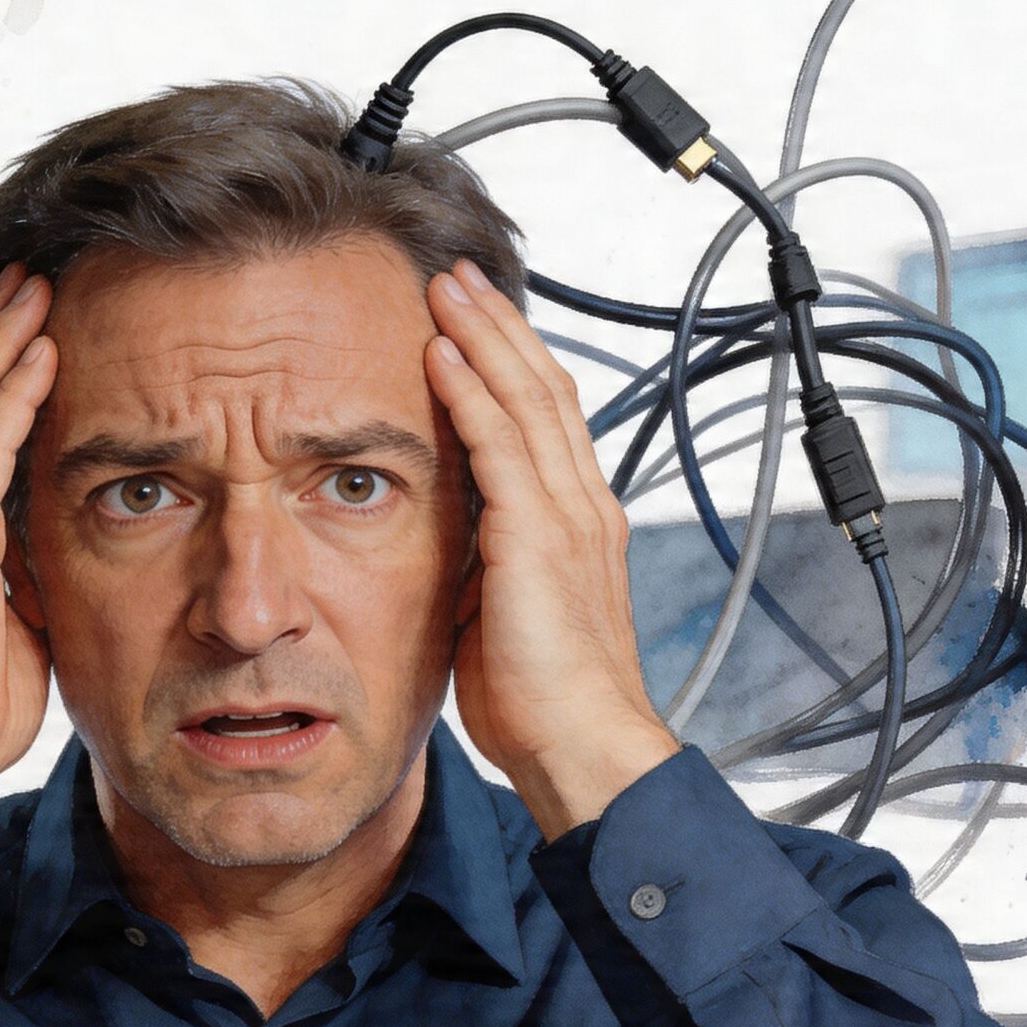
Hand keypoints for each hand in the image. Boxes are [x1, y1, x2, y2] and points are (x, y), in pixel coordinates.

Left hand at [424, 258, 682, 839]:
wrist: (585, 751)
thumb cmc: (546, 705)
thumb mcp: (506, 617)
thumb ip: (487, 567)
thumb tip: (451, 550)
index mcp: (582, 524)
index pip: (549, 419)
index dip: (514, 362)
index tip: (474, 320)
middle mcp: (583, 507)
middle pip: (543, 388)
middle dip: (499, 326)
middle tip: (457, 275)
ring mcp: (567, 518)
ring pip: (526, 399)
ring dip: (482, 337)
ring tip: (444, 289)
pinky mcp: (537, 539)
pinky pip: (501, 446)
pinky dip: (471, 393)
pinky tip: (440, 355)